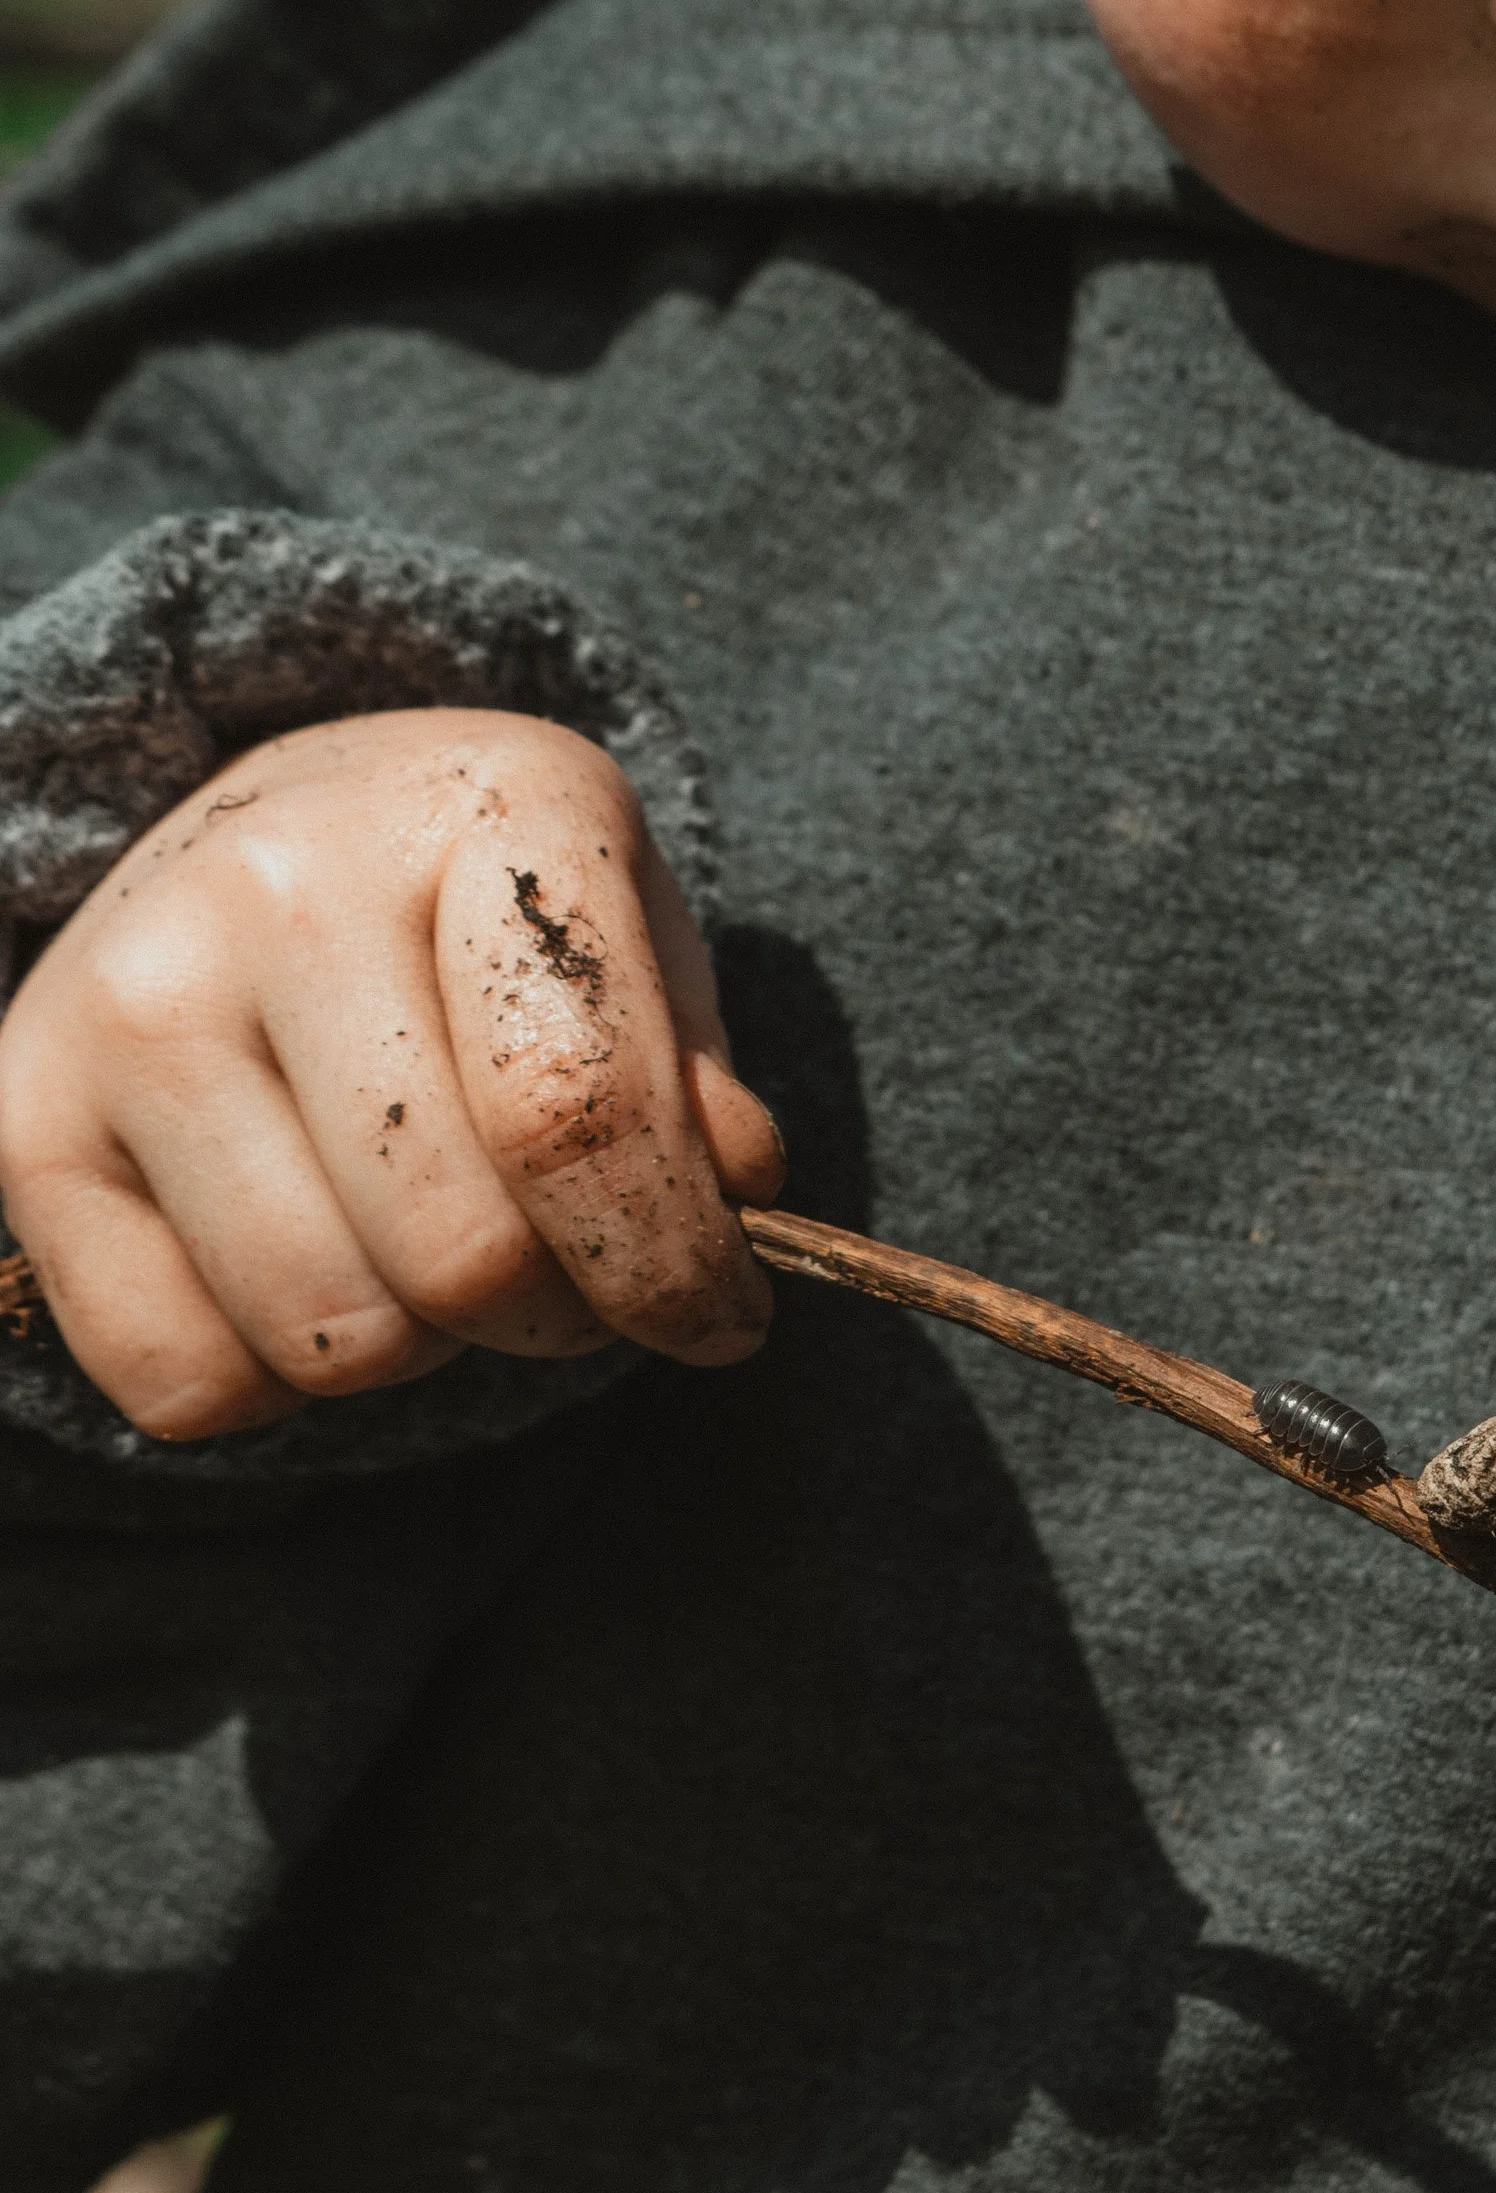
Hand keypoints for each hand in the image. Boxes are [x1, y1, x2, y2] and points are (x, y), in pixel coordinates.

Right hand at [0, 710, 783, 1441]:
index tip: (720, 1319)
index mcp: (484, 809)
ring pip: (330, 1332)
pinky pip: (186, 1383)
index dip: (669, 1262)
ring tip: (430, 1249)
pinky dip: (273, 1382)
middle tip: (564, 1279)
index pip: (578, 1109)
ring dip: (421, 1349)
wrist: (275, 830)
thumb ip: (693, 1074)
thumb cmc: (486, 906)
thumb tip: (728, 1200)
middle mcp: (283, 884)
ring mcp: (132, 999)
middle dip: (554, 1315)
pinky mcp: (26, 1118)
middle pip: (460, 1252)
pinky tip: (310, 1265)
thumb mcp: (630, 931)